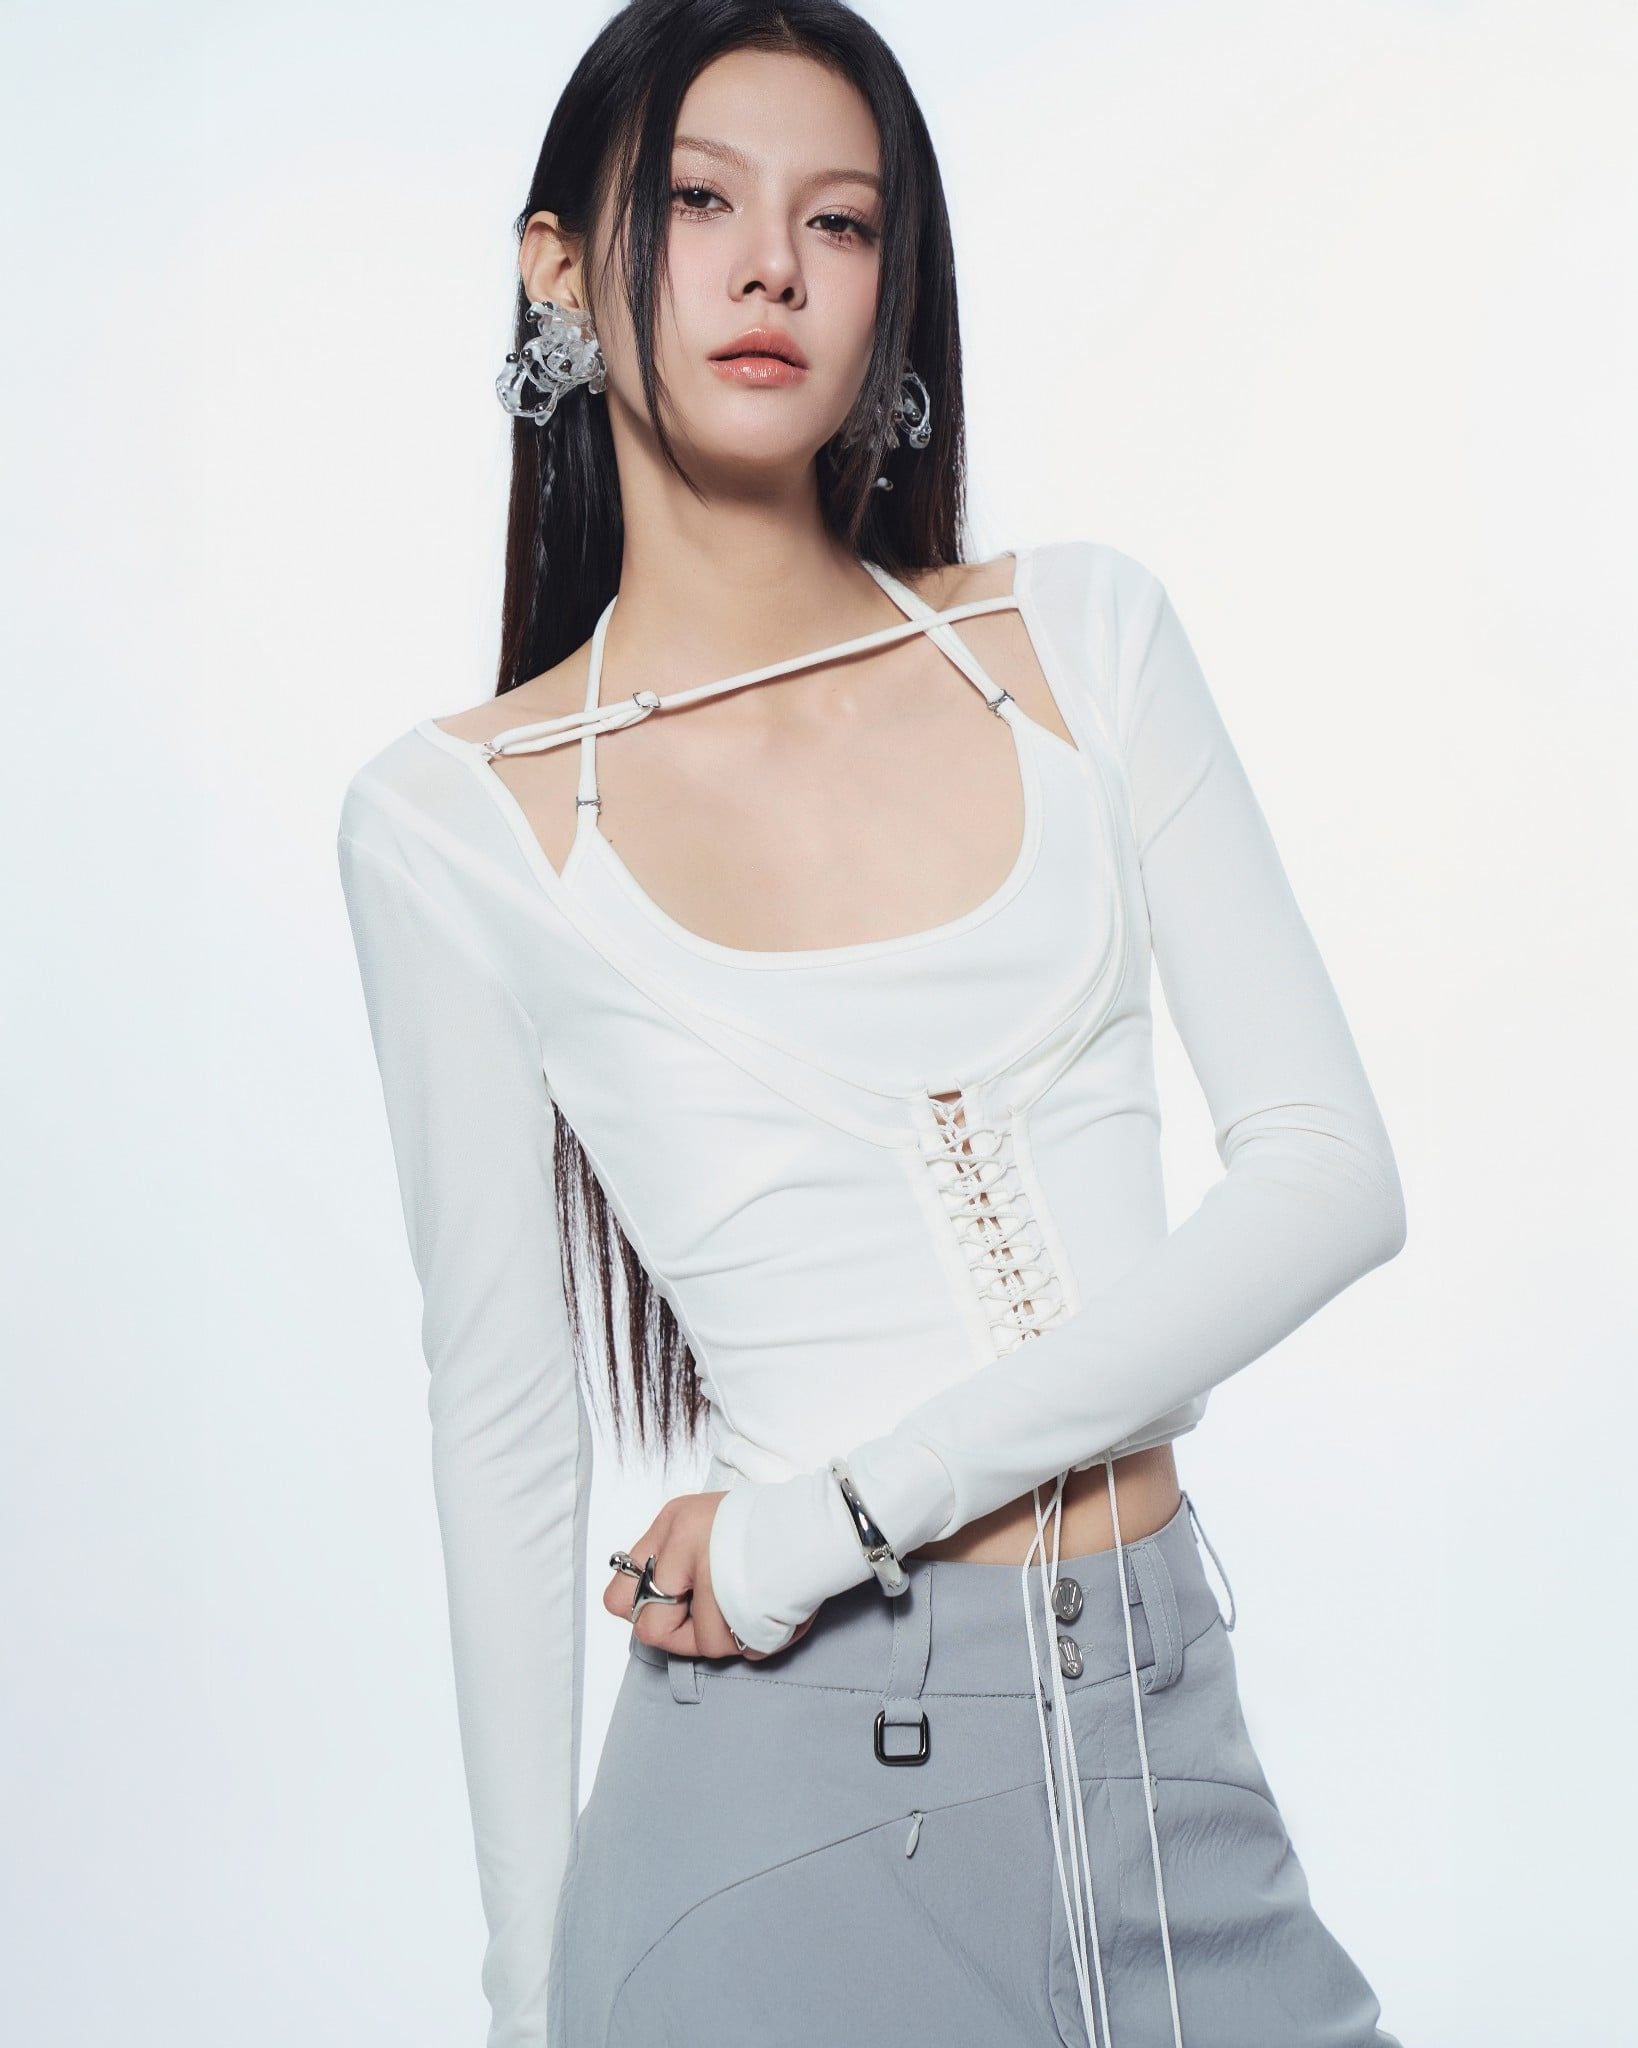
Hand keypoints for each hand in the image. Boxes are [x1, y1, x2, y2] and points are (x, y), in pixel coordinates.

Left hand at [604, 1489, 817, 1660]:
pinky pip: (741, 1648)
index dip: (643, 1612)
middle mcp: (685, 1542)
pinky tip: (771, 1609)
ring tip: (755, 1604)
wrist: (824, 1520)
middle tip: (715, 1618)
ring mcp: (715, 1570)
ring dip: (733, 1636)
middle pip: (651, 1630)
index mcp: (672, 1523)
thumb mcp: (705, 1525)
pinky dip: (759, 1639)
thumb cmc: (767, 1526)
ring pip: (705, 1644)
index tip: (674, 1607)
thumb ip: (674, 1563)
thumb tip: (651, 1610)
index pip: (619, 1593)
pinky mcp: (746, 1597)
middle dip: (682, 1637)